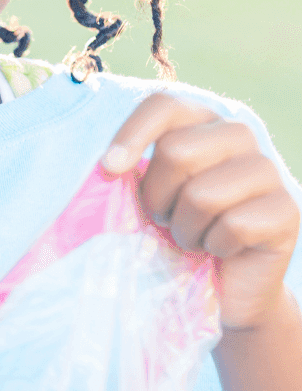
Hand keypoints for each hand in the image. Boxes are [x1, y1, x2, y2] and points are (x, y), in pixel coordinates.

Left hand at [102, 93, 299, 330]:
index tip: (108, 169)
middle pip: (176, 151)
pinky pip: (234, 226)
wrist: (220, 285)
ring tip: (192, 236)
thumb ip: (129, 171)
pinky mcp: (288, 210)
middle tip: (164, 218)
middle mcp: (239, 135)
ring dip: (184, 229)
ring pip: (203, 194)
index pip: (164, 105)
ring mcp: (268, 170)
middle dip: (157, 197)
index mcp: (200, 122)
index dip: (132, 134)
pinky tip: (220, 249)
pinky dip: (214, 246)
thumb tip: (107, 165)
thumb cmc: (172, 230)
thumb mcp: (145, 194)